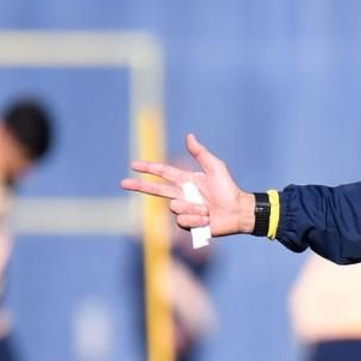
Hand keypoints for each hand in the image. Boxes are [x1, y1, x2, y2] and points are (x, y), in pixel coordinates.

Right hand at [122, 133, 254, 237]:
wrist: (238, 211)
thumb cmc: (228, 189)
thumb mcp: (215, 167)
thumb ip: (200, 153)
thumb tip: (188, 135)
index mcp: (186, 180)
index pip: (162, 172)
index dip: (148, 168)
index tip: (133, 165)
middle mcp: (182, 194)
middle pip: (155, 190)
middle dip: (139, 186)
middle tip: (123, 183)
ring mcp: (184, 210)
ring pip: (174, 207)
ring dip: (192, 208)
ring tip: (207, 210)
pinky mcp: (188, 224)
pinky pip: (182, 221)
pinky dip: (196, 219)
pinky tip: (207, 220)